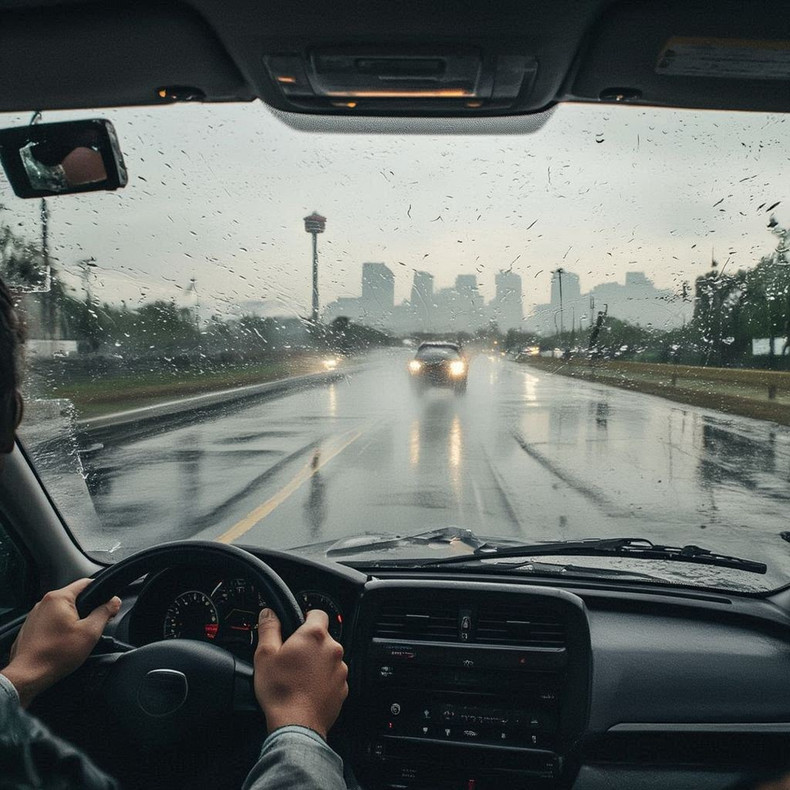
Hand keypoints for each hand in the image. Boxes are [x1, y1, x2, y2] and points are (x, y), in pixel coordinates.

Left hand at [2, 578, 120, 706]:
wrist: (28, 676)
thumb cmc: (56, 655)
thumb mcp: (90, 632)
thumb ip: (105, 612)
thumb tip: (114, 601)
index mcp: (58, 598)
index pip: (86, 583)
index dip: (101, 592)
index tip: (107, 606)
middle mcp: (43, 603)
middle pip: (74, 598)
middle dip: (86, 610)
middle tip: (92, 627)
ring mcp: (34, 616)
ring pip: (62, 611)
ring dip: (72, 621)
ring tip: (75, 639)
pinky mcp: (30, 628)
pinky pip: (51, 622)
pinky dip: (59, 629)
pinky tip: (62, 644)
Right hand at [254, 607, 347, 738]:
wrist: (296, 726)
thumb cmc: (281, 691)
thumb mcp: (265, 655)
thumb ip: (268, 628)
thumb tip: (268, 613)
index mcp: (314, 636)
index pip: (318, 612)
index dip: (306, 617)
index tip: (298, 625)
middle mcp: (332, 649)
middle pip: (323, 637)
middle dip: (309, 644)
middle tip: (292, 657)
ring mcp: (340, 669)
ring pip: (329, 658)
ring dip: (317, 662)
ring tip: (298, 676)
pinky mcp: (343, 688)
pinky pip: (333, 677)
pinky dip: (323, 680)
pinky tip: (307, 689)